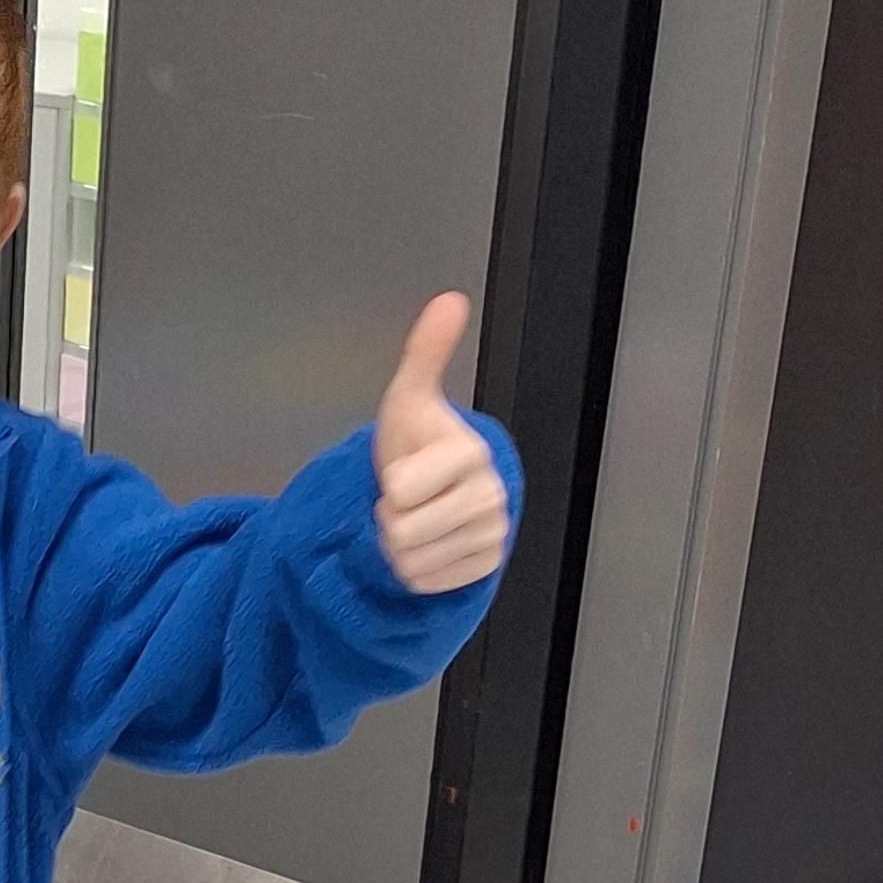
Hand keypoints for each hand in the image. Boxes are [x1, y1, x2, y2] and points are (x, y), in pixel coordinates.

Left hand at [373, 295, 510, 596]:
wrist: (438, 488)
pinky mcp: (486, 566)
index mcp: (469, 454)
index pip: (400, 491)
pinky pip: (425, 583)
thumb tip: (448, 300)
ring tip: (416, 520)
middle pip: (401, 531)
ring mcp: (493, 534)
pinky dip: (416, 570)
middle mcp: (490, 495)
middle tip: (407, 501)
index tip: (406, 472)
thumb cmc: (418, 442)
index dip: (389, 487)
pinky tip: (428, 544)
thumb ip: (426, 353)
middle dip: (390, 520)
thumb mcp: (410, 397)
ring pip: (409, 561)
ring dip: (399, 547)